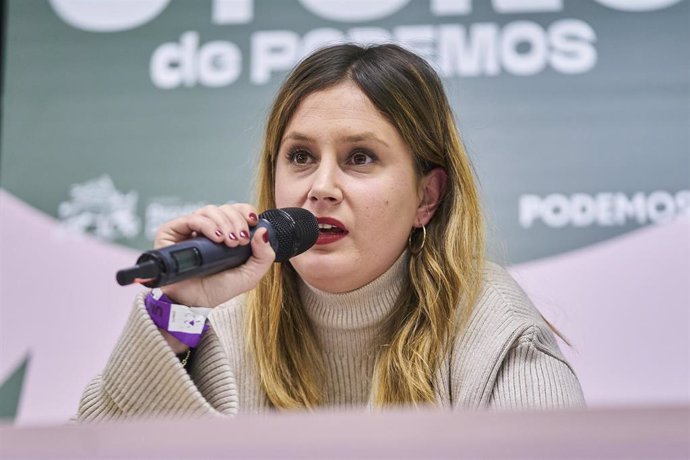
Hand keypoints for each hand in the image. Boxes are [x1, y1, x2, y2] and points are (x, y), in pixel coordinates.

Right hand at [154, 203, 274, 307]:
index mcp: (226, 233)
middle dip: (237, 221)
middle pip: (225, 208)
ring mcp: (190, 228)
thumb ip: (264, 256)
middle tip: (240, 240)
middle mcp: (208, 228)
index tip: (252, 222)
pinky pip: (192, 218)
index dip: (245, 211)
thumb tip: (263, 231)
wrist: (194, 302)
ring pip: (210, 210)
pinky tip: (215, 238)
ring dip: (224, 223)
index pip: (236, 210)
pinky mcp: (172, 231)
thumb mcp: (250, 276)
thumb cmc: (218, 289)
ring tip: (228, 242)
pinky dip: (207, 225)